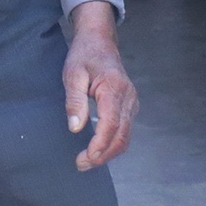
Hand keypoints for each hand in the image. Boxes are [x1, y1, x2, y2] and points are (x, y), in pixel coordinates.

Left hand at [63, 0, 136, 170]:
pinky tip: (97, 147)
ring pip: (125, 136)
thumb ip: (75, 101)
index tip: (85, 158)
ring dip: (108, 152)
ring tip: (87, 160)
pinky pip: (125, 129)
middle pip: (121, 136)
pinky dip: (112, 142)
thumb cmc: (84, 55)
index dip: (99, 145)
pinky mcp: (130, 105)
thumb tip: (75, 129)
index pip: (111, 125)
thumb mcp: (73, 74)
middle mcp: (128, 97)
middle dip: (103, 155)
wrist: (99, 40)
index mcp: (114, 88)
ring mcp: (132, 102)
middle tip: (81, 164)